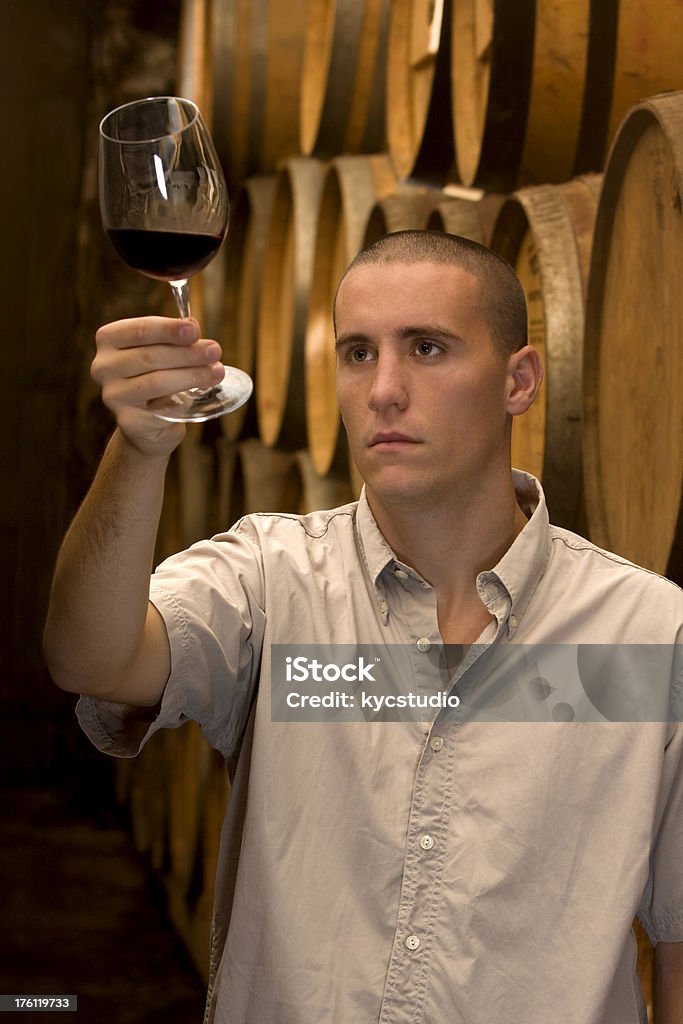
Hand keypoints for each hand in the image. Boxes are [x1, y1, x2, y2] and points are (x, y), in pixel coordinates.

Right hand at [91, 316, 224, 455]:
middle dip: (187, 353)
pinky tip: (200, 396)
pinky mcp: (127, 421)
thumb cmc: (158, 377)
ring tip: (217, 372)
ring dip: (191, 375)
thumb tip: (192, 325)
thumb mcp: (166, 351)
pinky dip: (183, 401)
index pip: (139, 330)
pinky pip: (160, 409)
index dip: (168, 329)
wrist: (149, 425)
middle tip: (215, 351)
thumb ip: (176, 337)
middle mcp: (103, 366)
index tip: (194, 330)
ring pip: (156, 382)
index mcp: (109, 339)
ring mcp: (112, 395)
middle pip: (150, 356)